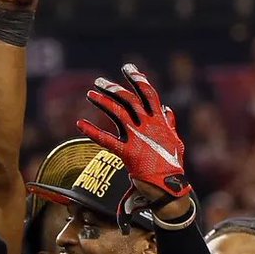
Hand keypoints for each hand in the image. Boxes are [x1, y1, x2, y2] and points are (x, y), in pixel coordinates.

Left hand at [76, 64, 190, 221]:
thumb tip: (167, 109)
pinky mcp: (128, 152)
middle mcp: (149, 125)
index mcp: (160, 121)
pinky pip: (106, 140)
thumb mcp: (175, 140)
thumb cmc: (171, 163)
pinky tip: (79, 123)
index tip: (128, 68)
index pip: (149, 94)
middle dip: (113, 88)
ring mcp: (138, 137)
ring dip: (103, 102)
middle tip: (99, 81)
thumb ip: (169, 123)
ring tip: (89, 94)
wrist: (169, 185)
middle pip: (129, 100)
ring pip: (118, 114)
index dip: (138, 79)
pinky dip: (92, 131)